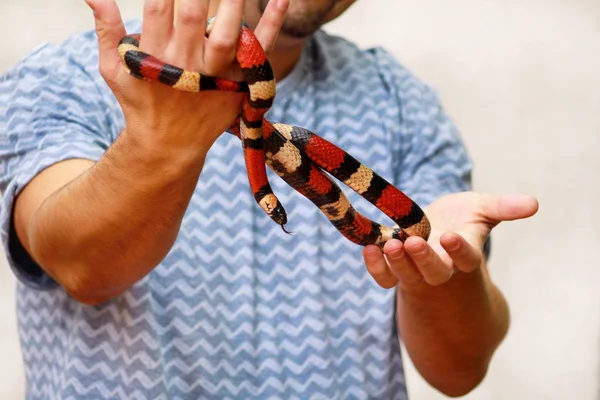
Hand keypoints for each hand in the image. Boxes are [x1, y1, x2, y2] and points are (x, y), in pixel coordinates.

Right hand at [84, 0, 288, 152]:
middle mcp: (186, 64)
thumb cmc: (141, 102)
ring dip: (234, 2)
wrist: (169, 146)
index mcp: (154, 56)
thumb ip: (107, 30)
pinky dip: (273, 23)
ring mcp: (216, 75)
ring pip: (229, 33)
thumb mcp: (115, 71)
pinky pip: (260, 52)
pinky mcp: (240, 83)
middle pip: (195, 14)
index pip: (159, 5)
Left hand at [363, 192, 538, 291]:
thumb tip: (534, 203)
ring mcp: (415, 270)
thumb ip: (504, 207)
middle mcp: (440, 266)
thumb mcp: (483, 208)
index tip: (451, 236)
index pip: (466, 257)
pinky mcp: (394, 269)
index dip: (459, 250)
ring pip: (406, 275)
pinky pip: (384, 277)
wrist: (436, 231)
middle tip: (411, 243)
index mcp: (464, 252)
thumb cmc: (463, 219)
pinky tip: (369, 248)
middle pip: (435, 273)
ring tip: (391, 244)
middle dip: (423, 260)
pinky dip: (375, 267)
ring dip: (397, 262)